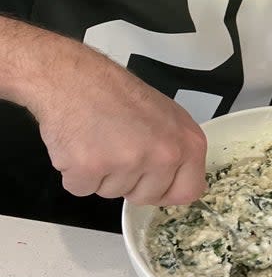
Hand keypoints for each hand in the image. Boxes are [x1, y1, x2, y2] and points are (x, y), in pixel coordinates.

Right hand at [8, 28, 207, 205]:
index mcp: (188, 143)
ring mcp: (128, 163)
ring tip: (101, 139)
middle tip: (120, 146)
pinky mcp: (91, 169)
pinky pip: (82, 190)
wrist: (77, 79)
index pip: (188, 191)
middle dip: (131, 181)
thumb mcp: (168, 117)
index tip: (154, 182)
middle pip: (147, 197)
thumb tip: (183, 179)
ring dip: (103, 174)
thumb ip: (178, 150)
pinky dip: (77, 173)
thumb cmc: (120, 94)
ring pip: (113, 194)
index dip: (167, 190)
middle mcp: (163, 155)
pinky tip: (82, 144)